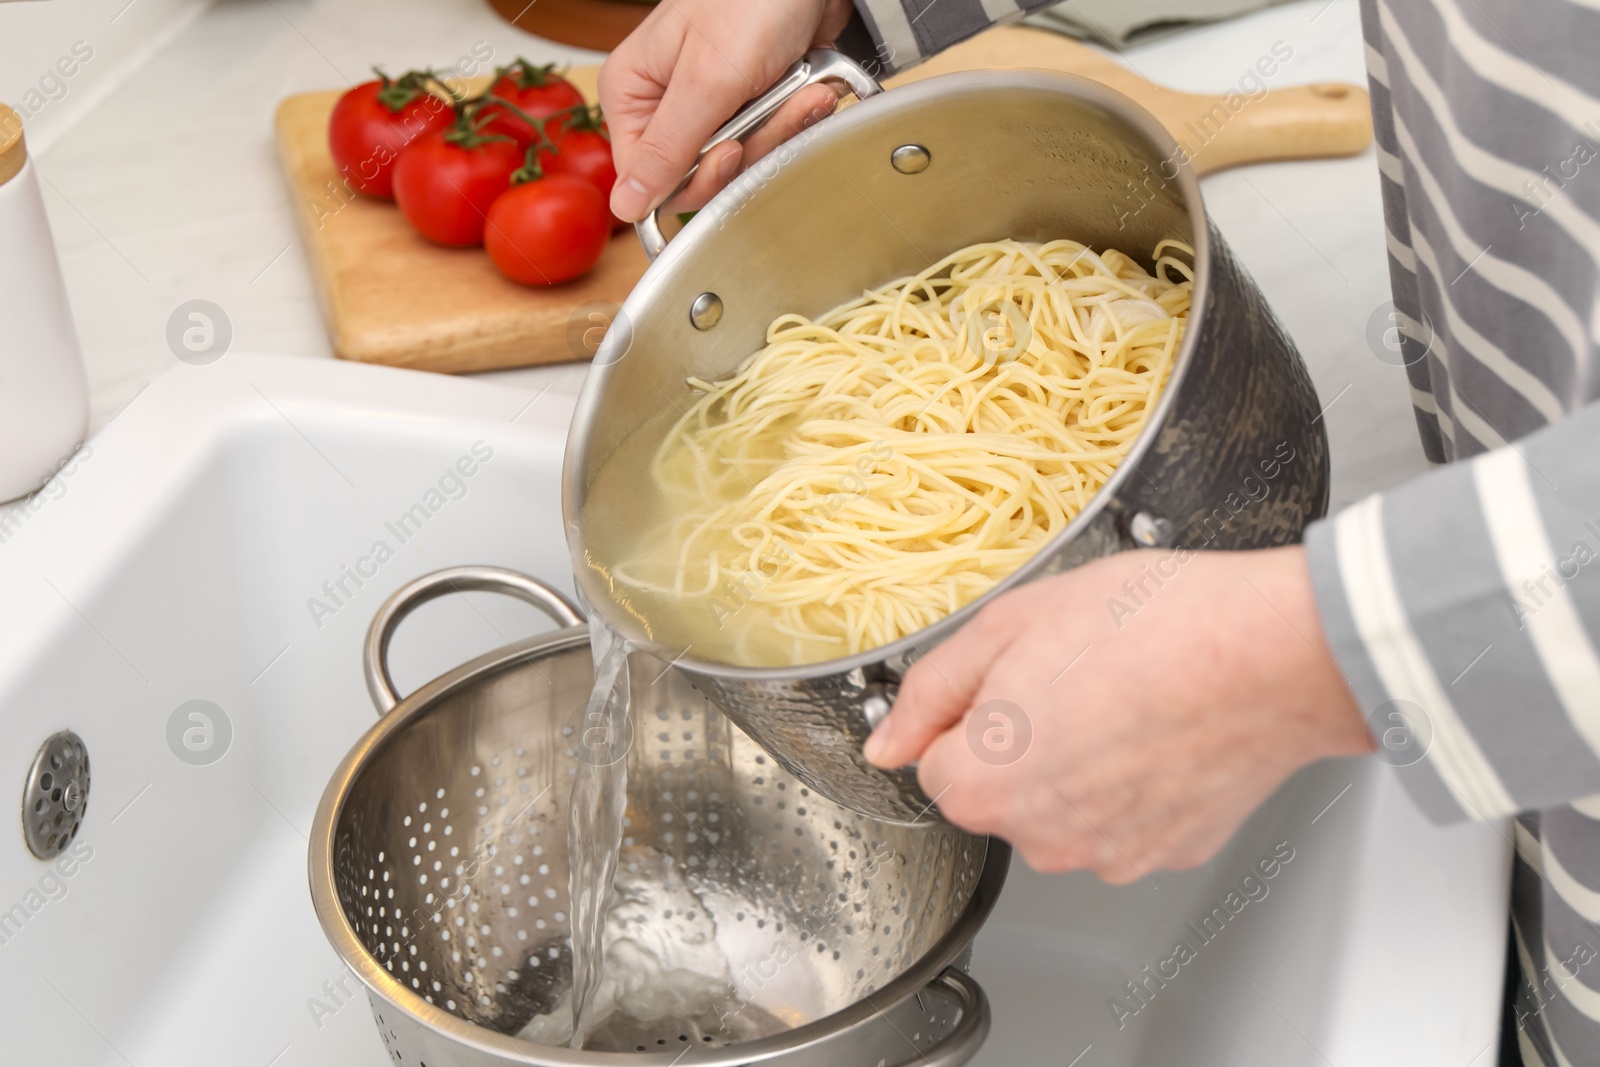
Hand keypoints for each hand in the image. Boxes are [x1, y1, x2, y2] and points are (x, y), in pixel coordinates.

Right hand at [598, 0, 855, 221]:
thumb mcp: (706, 80)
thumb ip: (668, 148)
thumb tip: (625, 205)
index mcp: (634, 93)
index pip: (646, 177)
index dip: (693, 179)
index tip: (730, 153)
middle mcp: (667, 102)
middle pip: (701, 173)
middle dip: (750, 146)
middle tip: (771, 109)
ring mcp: (713, 104)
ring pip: (744, 160)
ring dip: (782, 128)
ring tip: (801, 90)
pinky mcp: (753, 102)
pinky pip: (772, 139)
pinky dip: (797, 117)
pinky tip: (810, 91)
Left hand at [863, 546, 1370, 881]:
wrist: (1273, 652)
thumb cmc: (1153, 625)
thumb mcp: (1009, 623)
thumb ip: (931, 690)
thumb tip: (888, 742)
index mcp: (984, 782)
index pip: (936, 762)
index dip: (972, 711)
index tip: (1017, 675)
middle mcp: (1041, 837)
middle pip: (999, 792)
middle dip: (1021, 739)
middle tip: (1076, 676)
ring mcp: (1109, 853)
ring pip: (1062, 808)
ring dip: (1078, 763)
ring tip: (1126, 698)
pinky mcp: (1168, 852)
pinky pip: (1124, 818)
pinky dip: (1134, 783)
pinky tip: (1161, 729)